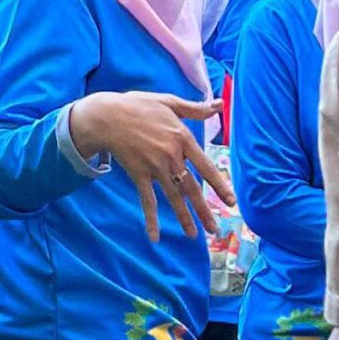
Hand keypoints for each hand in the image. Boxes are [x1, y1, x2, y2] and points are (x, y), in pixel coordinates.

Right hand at [67, 93, 237, 241]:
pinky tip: (154, 237)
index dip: (219, 186)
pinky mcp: (138, 174)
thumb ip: (196, 109)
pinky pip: (146, 200)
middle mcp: (171, 156)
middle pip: (192, 188)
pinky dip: (150, 219)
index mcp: (182, 138)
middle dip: (204, 211)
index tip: (230, 202)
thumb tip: (220, 104)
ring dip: (184, 218)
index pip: (206, 167)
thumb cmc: (139, 106)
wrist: (108, 116)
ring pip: (173, 197)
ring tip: (194, 235)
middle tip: (215, 229)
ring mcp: (154, 167)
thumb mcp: (170, 102)